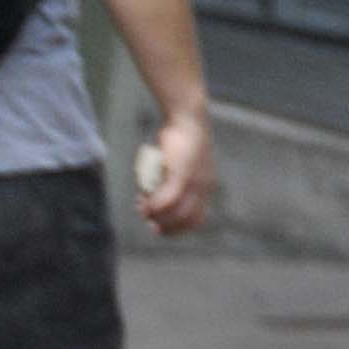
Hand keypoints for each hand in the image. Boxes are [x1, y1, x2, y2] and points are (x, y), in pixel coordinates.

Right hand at [138, 109, 214, 236]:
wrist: (187, 119)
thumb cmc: (181, 141)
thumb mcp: (182, 165)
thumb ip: (176, 181)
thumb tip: (158, 194)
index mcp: (206, 187)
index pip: (195, 220)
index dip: (176, 229)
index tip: (159, 227)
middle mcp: (203, 187)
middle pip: (185, 220)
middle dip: (164, 226)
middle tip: (148, 220)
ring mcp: (194, 182)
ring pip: (175, 213)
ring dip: (155, 216)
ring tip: (142, 208)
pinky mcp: (182, 174)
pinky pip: (166, 200)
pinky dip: (153, 206)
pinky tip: (143, 203)